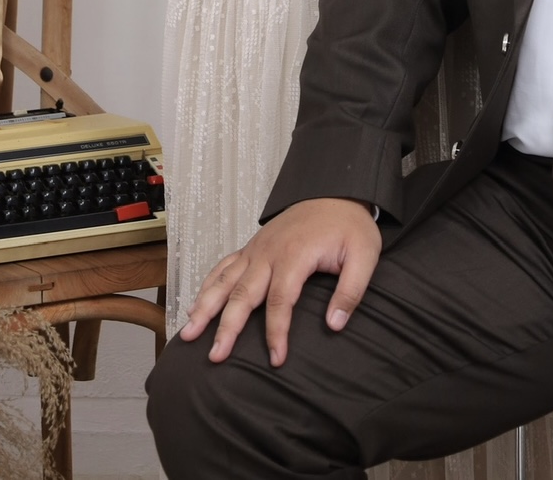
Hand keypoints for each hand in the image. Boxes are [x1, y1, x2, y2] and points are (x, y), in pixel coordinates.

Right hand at [179, 197, 380, 366]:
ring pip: (225, 280)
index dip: (276, 332)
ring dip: (205, 307)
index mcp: (295, 255)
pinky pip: (224, 265)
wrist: (337, 192)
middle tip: (215, 356)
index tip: (276, 360)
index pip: (280, 301)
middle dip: (227, 327)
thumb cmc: (350, 226)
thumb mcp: (364, 255)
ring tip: (188, 333)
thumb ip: (351, 290)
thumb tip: (335, 324)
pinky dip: (208, 285)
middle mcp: (269, 252)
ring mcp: (257, 248)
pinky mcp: (252, 246)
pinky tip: (195, 304)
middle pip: (243, 294)